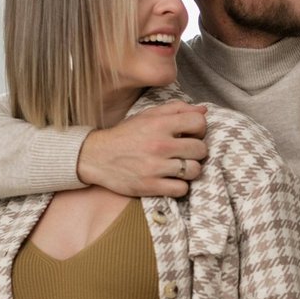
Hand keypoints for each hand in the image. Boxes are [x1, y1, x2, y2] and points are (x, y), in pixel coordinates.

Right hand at [77, 101, 207, 197]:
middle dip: (196, 151)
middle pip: (201, 149)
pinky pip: (182, 189)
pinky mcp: (150, 186)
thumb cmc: (126, 135)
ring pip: (194, 170)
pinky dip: (179, 186)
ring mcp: (155, 167)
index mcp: (159, 124)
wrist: (96, 157)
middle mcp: (159, 144)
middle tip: (185, 153)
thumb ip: (176, 109)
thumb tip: (203, 110)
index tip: (191, 134)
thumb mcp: (147, 116)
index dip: (199, 129)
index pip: (199, 122)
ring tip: (179, 167)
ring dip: (190, 169)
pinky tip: (171, 180)